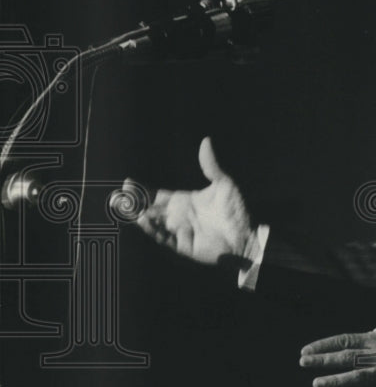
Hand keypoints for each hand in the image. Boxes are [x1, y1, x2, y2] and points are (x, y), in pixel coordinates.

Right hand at [129, 136, 251, 265]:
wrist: (247, 235)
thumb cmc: (236, 211)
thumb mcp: (224, 184)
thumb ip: (211, 166)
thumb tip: (206, 141)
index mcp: (184, 201)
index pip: (156, 195)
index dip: (141, 190)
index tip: (128, 182)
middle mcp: (177, 216)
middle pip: (149, 209)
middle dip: (132, 204)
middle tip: (118, 197)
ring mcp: (178, 230)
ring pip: (152, 223)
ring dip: (139, 216)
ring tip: (127, 207)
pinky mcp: (182, 245)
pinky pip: (162, 237)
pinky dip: (152, 229)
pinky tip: (144, 219)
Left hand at [300, 331, 375, 386]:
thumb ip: (374, 344)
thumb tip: (354, 344)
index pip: (346, 340)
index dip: (324, 345)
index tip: (305, 350)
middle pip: (348, 356)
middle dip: (324, 359)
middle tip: (303, 362)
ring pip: (358, 376)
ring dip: (336, 381)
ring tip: (316, 384)